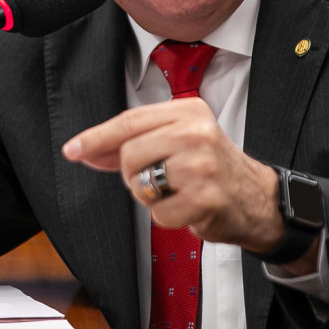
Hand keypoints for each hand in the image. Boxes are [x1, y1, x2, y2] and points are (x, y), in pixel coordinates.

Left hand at [62, 99, 289, 258]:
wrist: (256, 198)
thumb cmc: (210, 167)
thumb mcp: (176, 141)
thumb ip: (133, 142)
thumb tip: (85, 150)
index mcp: (188, 111)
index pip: (129, 121)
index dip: (96, 137)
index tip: (72, 150)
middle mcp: (196, 133)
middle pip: (129, 155)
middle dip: (131, 174)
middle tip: (156, 179)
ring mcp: (202, 165)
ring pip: (140, 185)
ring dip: (150, 197)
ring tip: (176, 191)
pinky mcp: (206, 198)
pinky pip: (158, 214)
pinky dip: (167, 217)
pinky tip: (188, 207)